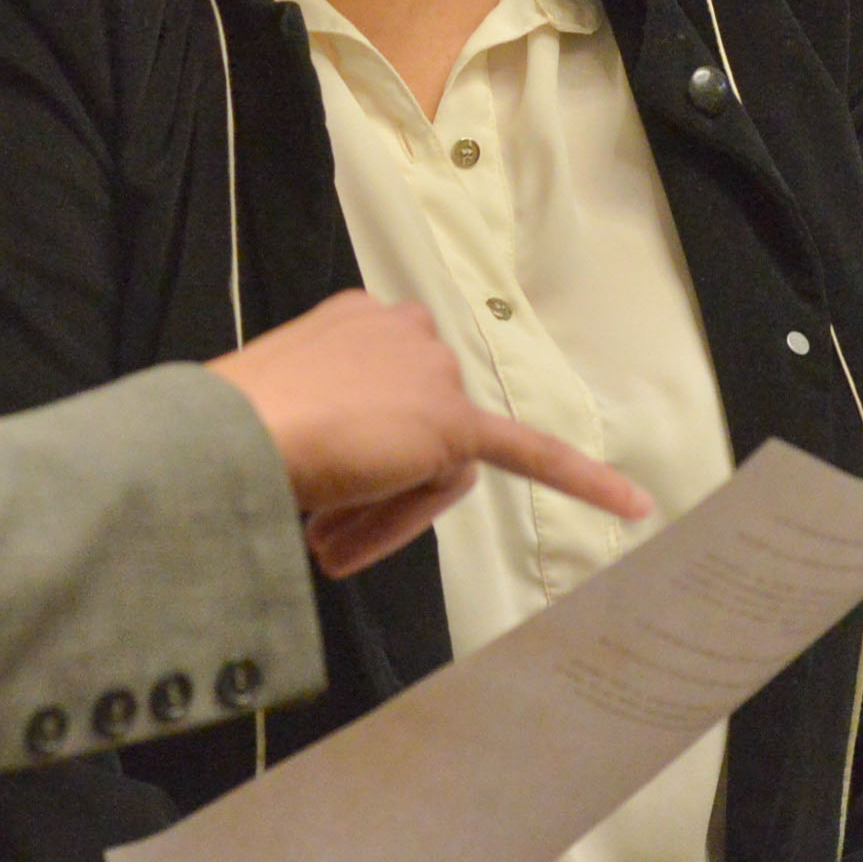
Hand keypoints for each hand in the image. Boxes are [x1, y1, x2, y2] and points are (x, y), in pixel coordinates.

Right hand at [209, 292, 647, 576]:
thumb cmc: (233, 428)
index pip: (389, 392)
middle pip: (420, 428)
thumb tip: (339, 471)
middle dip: (375, 487)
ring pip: (438, 464)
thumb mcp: (284, 409)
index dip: (359, 453)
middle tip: (319, 535)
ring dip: (389, 510)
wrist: (231, 434)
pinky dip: (583, 481)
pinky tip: (631, 506)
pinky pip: (528, 455)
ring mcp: (431, 374)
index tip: (313, 484)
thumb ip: (327, 421)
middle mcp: (404, 329)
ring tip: (328, 542)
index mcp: (359, 319)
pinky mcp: (450, 427)